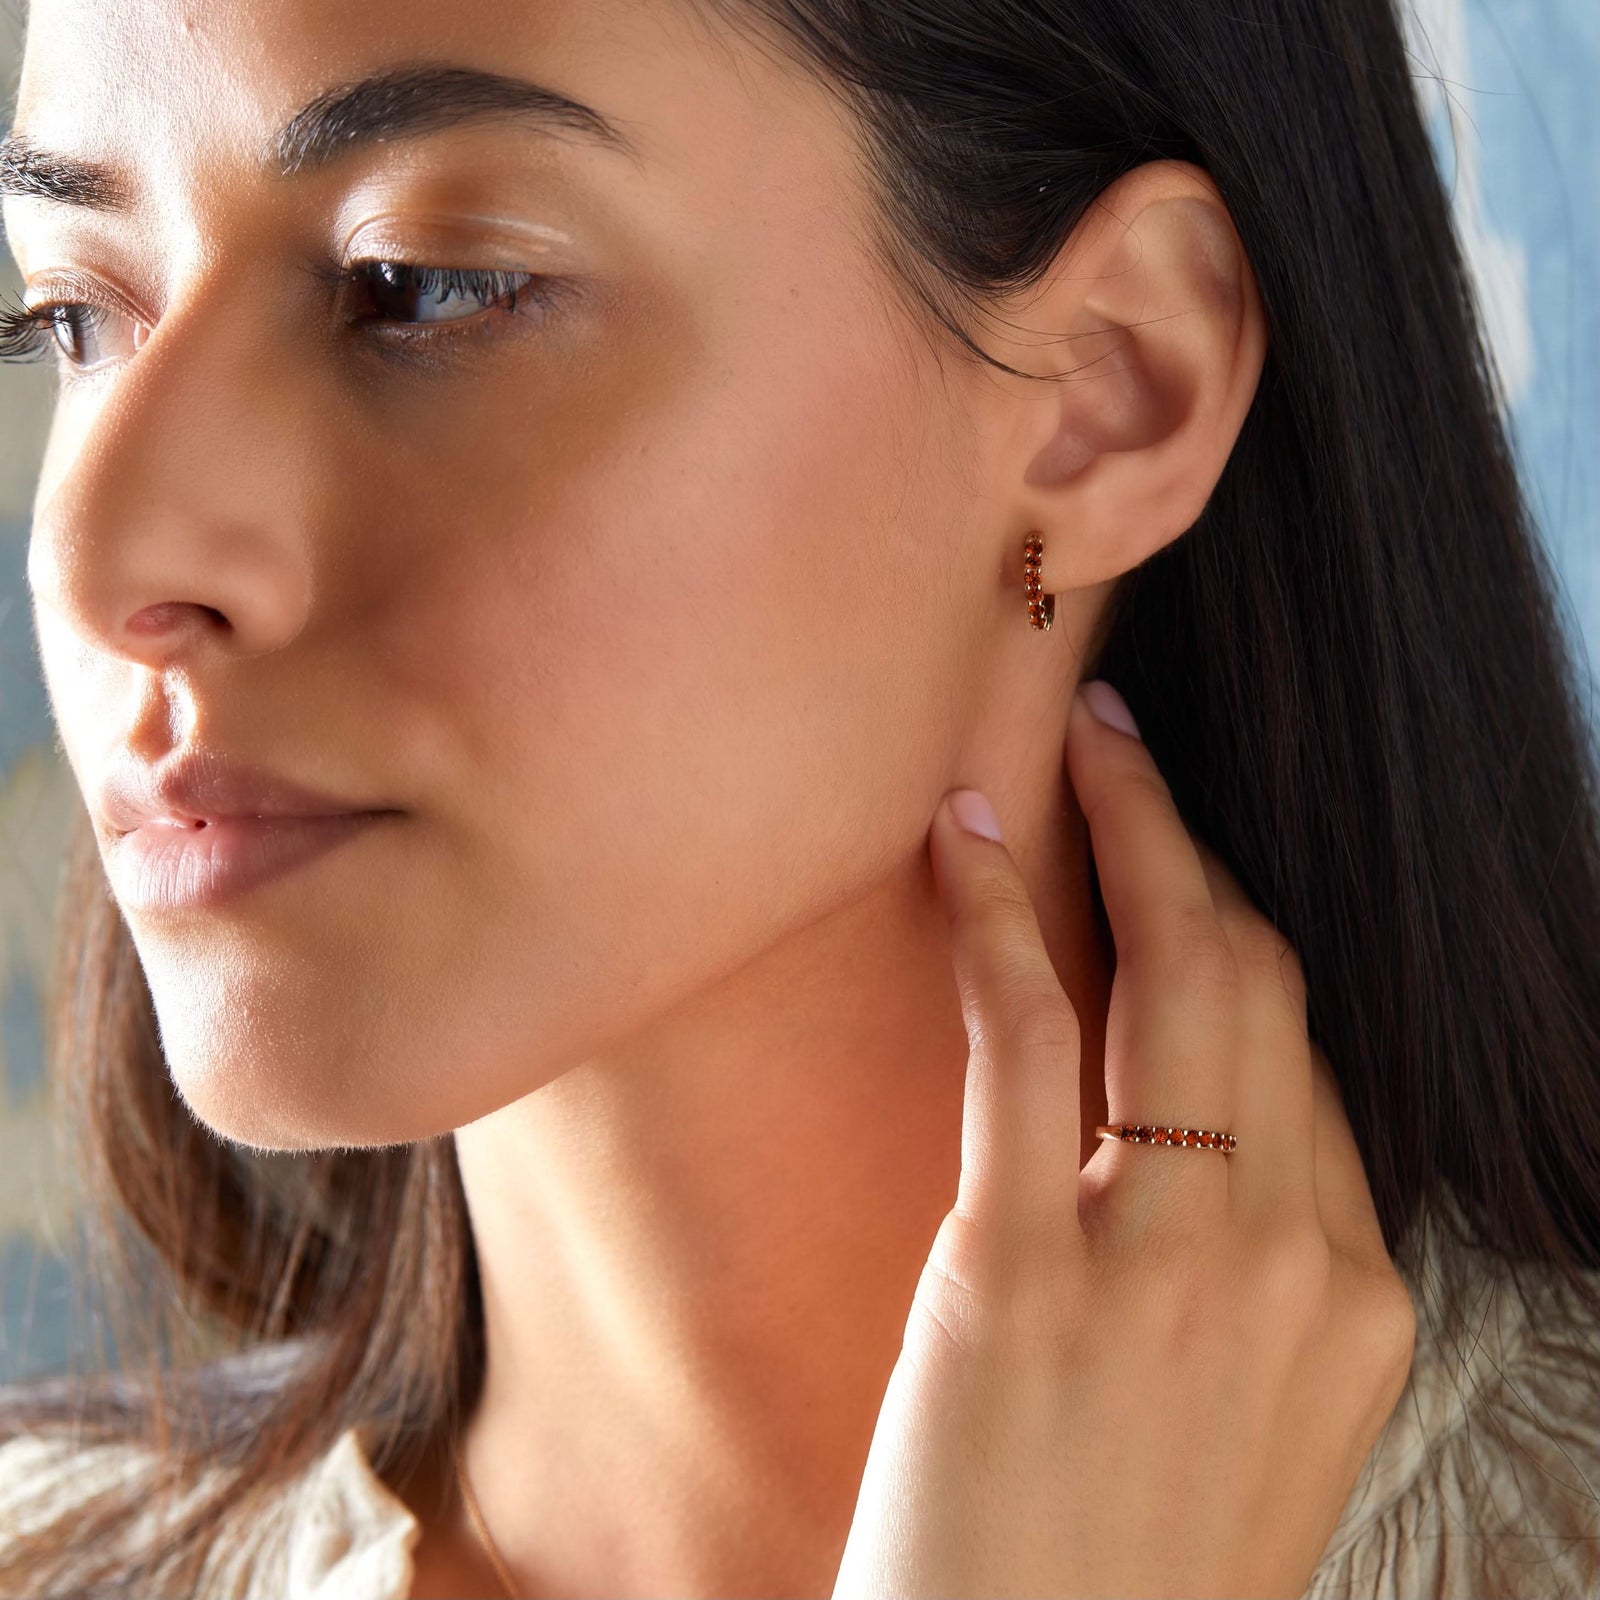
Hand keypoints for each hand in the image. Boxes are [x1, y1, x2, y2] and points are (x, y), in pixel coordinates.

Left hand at [830, 683, 1417, 1599]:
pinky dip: (995, 916)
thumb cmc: (1113, 1564)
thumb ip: (1244, 1275)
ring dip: (1122, 833)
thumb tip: (1192, 1128)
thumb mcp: (1239, 1421)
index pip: (1306, 1060)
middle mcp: (1288, 1267)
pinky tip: (960, 836)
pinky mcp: (1017, 1279)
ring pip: (1169, 982)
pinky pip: (1021, 1038)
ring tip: (1077, 748)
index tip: (1179, 865)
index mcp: (1358, 1300)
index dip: (1236, 936)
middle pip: (1257, 988)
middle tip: (1132, 748)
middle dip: (1195, 843)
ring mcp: (1162, 1269)